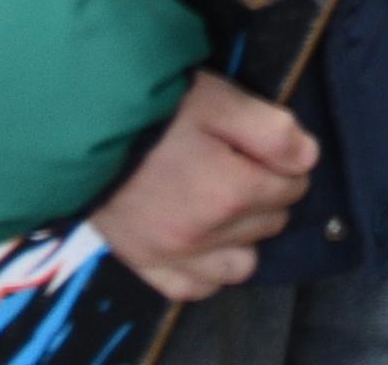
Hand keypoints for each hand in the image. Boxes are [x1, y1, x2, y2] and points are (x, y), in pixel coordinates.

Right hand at [87, 69, 320, 298]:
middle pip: (270, 223)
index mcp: (228, 193)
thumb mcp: (218, 99)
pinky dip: (205, 270)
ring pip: (240, 265)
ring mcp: (171, 255)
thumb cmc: (154, 106)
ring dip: (244, 237)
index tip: (269, 146)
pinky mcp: (142, 263)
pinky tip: (204, 242)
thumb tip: (309, 159)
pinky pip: (192, 288)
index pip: (292, 186)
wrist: (79, 126)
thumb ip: (271, 130)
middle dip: (268, 195)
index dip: (287, 162)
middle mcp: (203, 236)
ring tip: (227, 206)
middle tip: (245, 165)